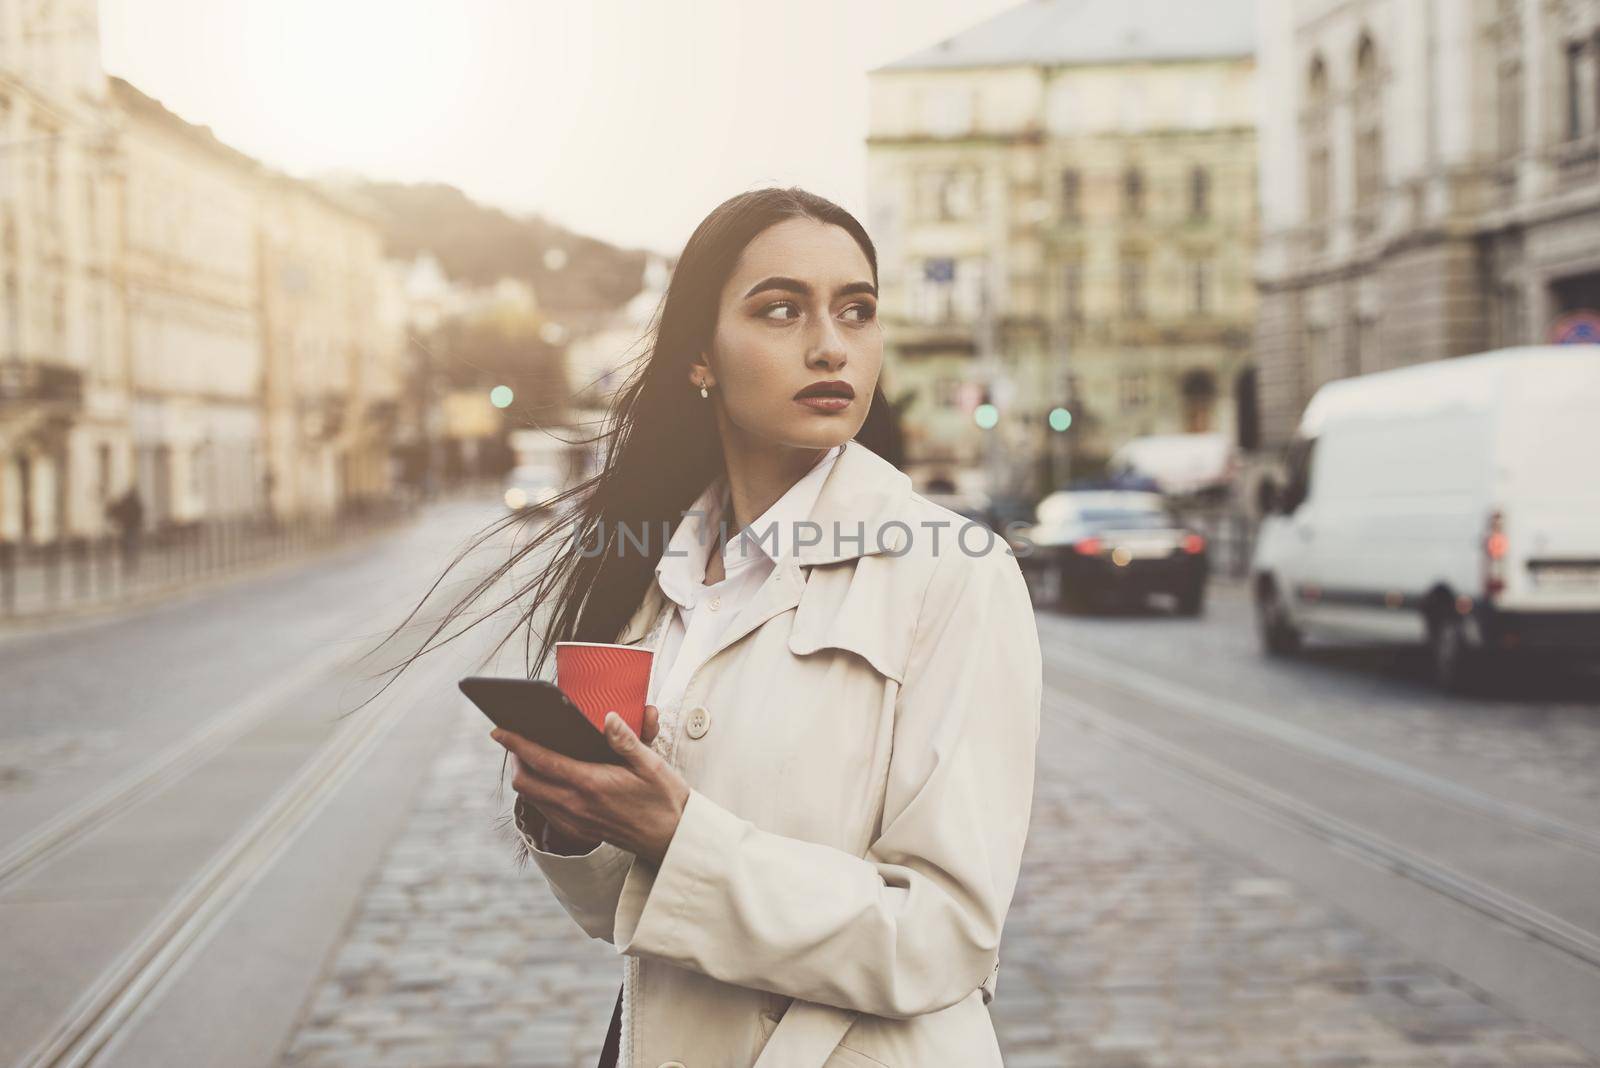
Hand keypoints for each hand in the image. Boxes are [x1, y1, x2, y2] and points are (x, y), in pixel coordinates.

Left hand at [492, 704, 689, 866]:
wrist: (672, 839)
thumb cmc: (664, 799)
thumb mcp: (652, 763)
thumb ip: (627, 740)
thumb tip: (608, 716)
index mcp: (591, 784)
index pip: (542, 760)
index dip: (516, 744)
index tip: (498, 729)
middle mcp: (576, 805)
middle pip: (525, 782)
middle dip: (514, 759)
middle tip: (515, 740)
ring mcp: (575, 821)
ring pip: (531, 798)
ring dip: (524, 776)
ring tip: (528, 755)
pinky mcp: (579, 830)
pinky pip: (545, 810)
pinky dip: (538, 792)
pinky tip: (549, 779)